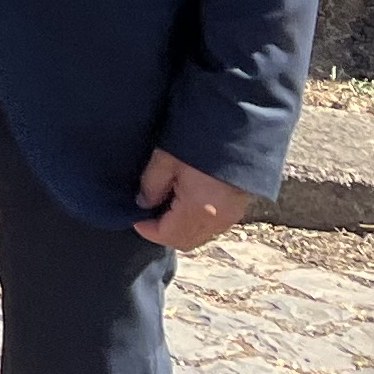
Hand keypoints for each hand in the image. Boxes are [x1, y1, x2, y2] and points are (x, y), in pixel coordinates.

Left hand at [134, 147, 252, 249]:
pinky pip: (212, 228)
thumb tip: (143, 203)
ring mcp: (230, 217)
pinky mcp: (237, 209)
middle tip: (147, 216)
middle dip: (163, 233)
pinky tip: (183, 205)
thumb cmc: (199, 142)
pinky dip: (195, 224)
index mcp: (198, 210)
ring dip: (179, 230)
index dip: (148, 230)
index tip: (134, 218)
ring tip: (164, 209)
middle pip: (185, 241)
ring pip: (199, 237)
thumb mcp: (165, 158)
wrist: (238, 132)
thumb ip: (151, 184)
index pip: (168, 235)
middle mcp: (217, 220)